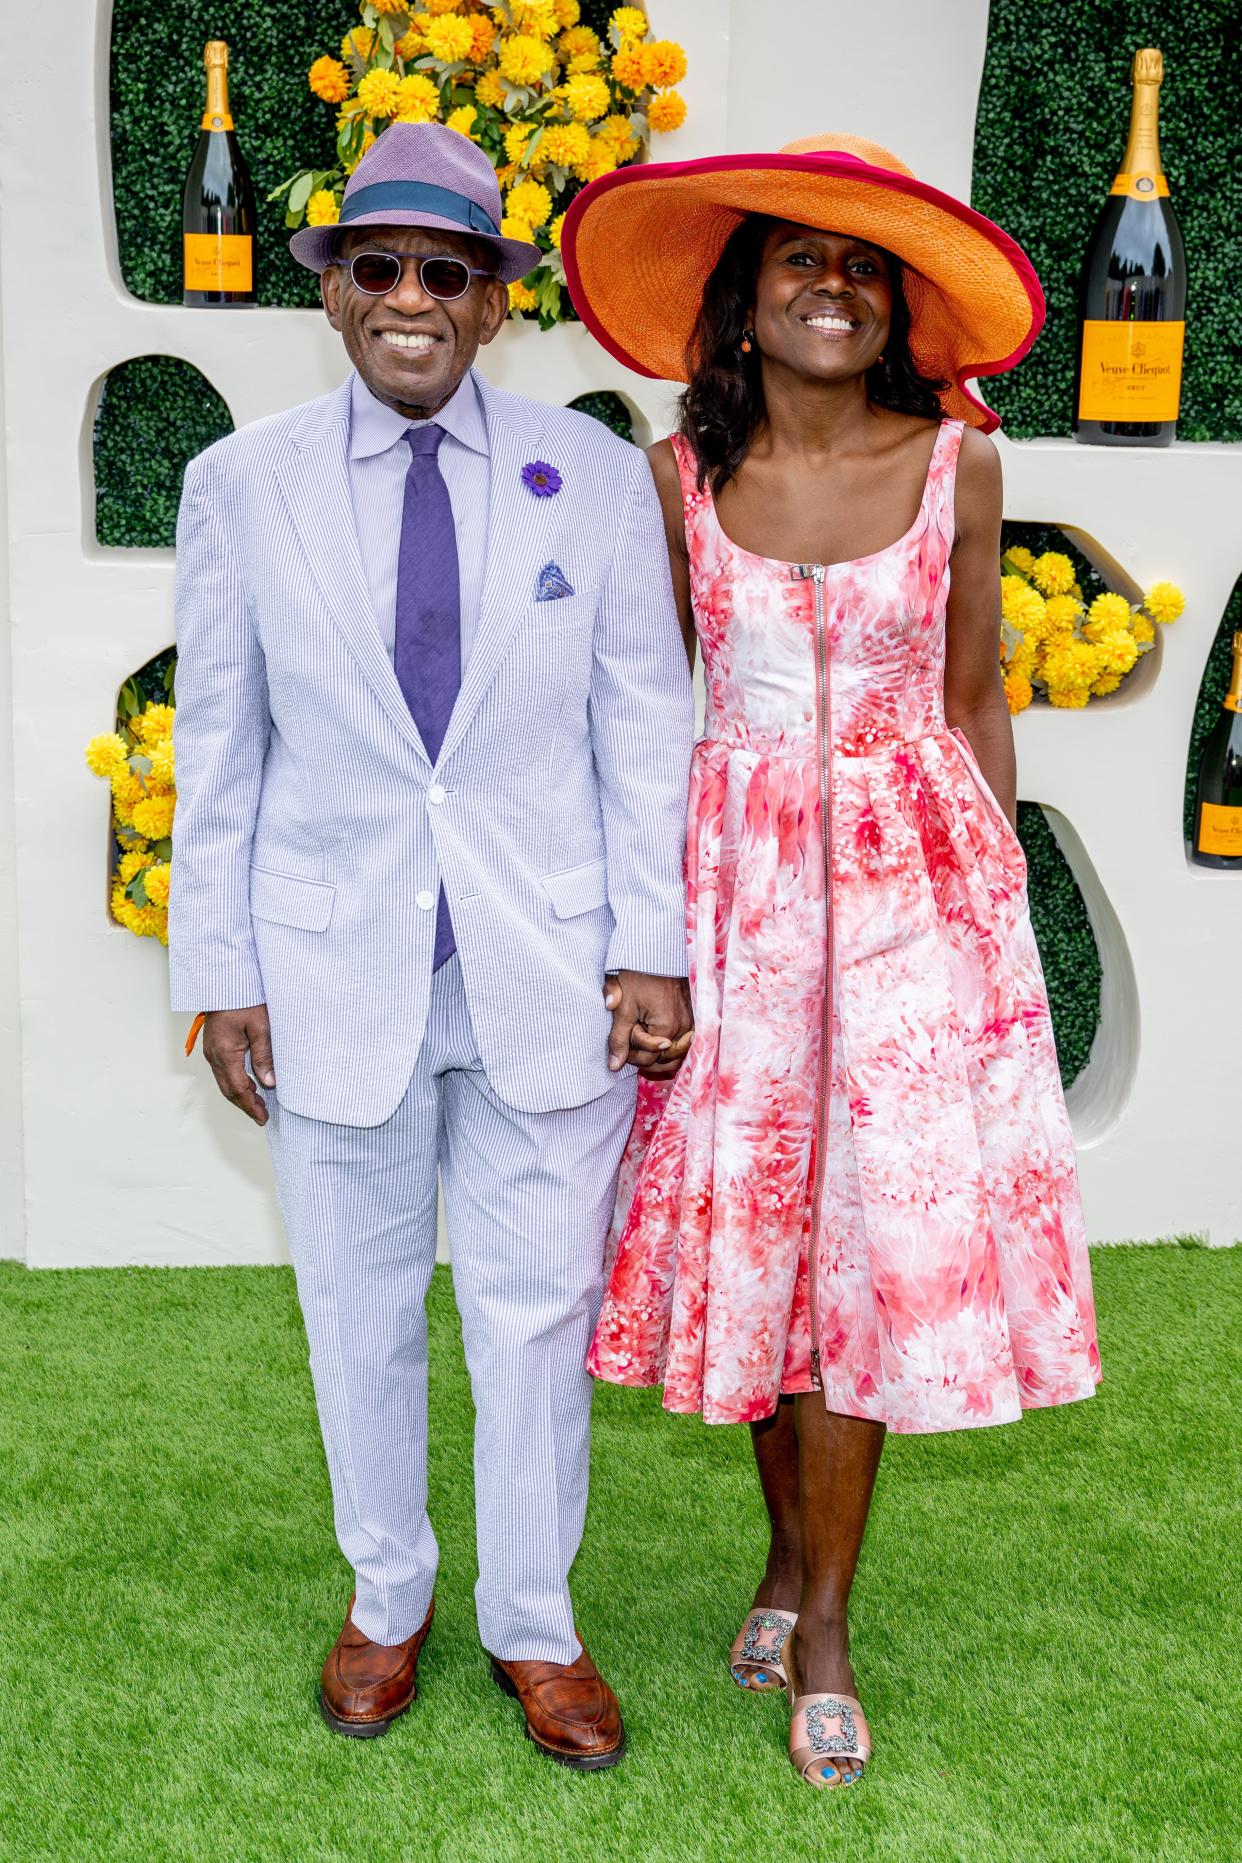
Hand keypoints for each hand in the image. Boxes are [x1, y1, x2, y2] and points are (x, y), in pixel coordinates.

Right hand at [201, 1005, 274, 1126]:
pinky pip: (223, 1071)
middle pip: (228, 1089)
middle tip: (262, 1116)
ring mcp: (211, 1050)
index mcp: (224, 1052)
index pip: (238, 1088)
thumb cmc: (244, 998)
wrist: (225, 981)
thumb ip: (264, 1056)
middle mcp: (214, 1055)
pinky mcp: (214, 1045)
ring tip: (258, 1103)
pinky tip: (249, 1083)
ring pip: (225, 1081)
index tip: (263, 1117)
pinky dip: (235, 1081)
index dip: (251, 1105)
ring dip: (240, 1094)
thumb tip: (269, 1082)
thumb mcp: (261, 1027)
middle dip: (245, 1104)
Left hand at [603, 971, 692, 1078]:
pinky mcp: (692, 1017)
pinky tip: (654, 1037)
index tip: (623, 1031)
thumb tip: (614, 1066)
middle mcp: (684, 1028)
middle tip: (629, 1037)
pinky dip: (668, 1047)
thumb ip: (619, 1039)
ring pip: (675, 1056)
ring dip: (656, 1054)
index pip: (647, 1058)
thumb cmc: (637, 976)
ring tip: (640, 1038)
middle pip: (664, 1061)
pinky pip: (682, 1043)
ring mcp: (691, 1023)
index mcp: (667, 1027)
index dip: (630, 1050)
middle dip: (644, 1055)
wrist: (654, 951)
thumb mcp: (623, 1008)